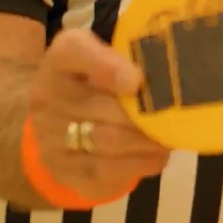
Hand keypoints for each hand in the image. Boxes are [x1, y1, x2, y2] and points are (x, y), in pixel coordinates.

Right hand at [26, 29, 171, 201]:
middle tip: (176, 117)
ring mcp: (50, 137)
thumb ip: (134, 59)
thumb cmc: (99, 85)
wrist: (64, 123)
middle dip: (144, 114)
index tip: (136, 80)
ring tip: (171, 137)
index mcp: (61, 59)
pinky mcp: (63, 171)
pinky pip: (105, 172)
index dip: (105, 65)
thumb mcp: (112, 60)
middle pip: (100, 106)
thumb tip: (168, 76)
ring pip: (106, 141)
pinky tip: (158, 156)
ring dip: (146, 141)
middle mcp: (45, 96)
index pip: (74, 51)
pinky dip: (139, 164)